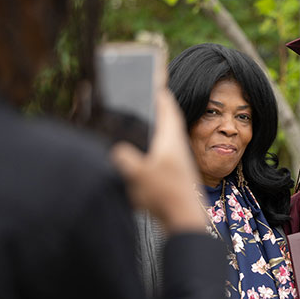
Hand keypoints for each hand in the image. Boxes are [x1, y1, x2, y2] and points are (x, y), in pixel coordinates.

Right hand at [111, 89, 206, 232]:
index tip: (151, 77)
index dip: (158, 90)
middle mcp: (174, 146)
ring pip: (160, 137)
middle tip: (137, 97)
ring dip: (149, 129)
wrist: (184, 221)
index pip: (166, 106)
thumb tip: (115, 149)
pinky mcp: (170, 175)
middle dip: (151, 108)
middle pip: (163, 120)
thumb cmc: (165, 195)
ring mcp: (174, 160)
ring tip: (131, 123)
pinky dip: (146, 149)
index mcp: (170, 138)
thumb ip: (123, 158)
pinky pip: (156, 155)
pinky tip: (132, 154)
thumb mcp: (138, 174)